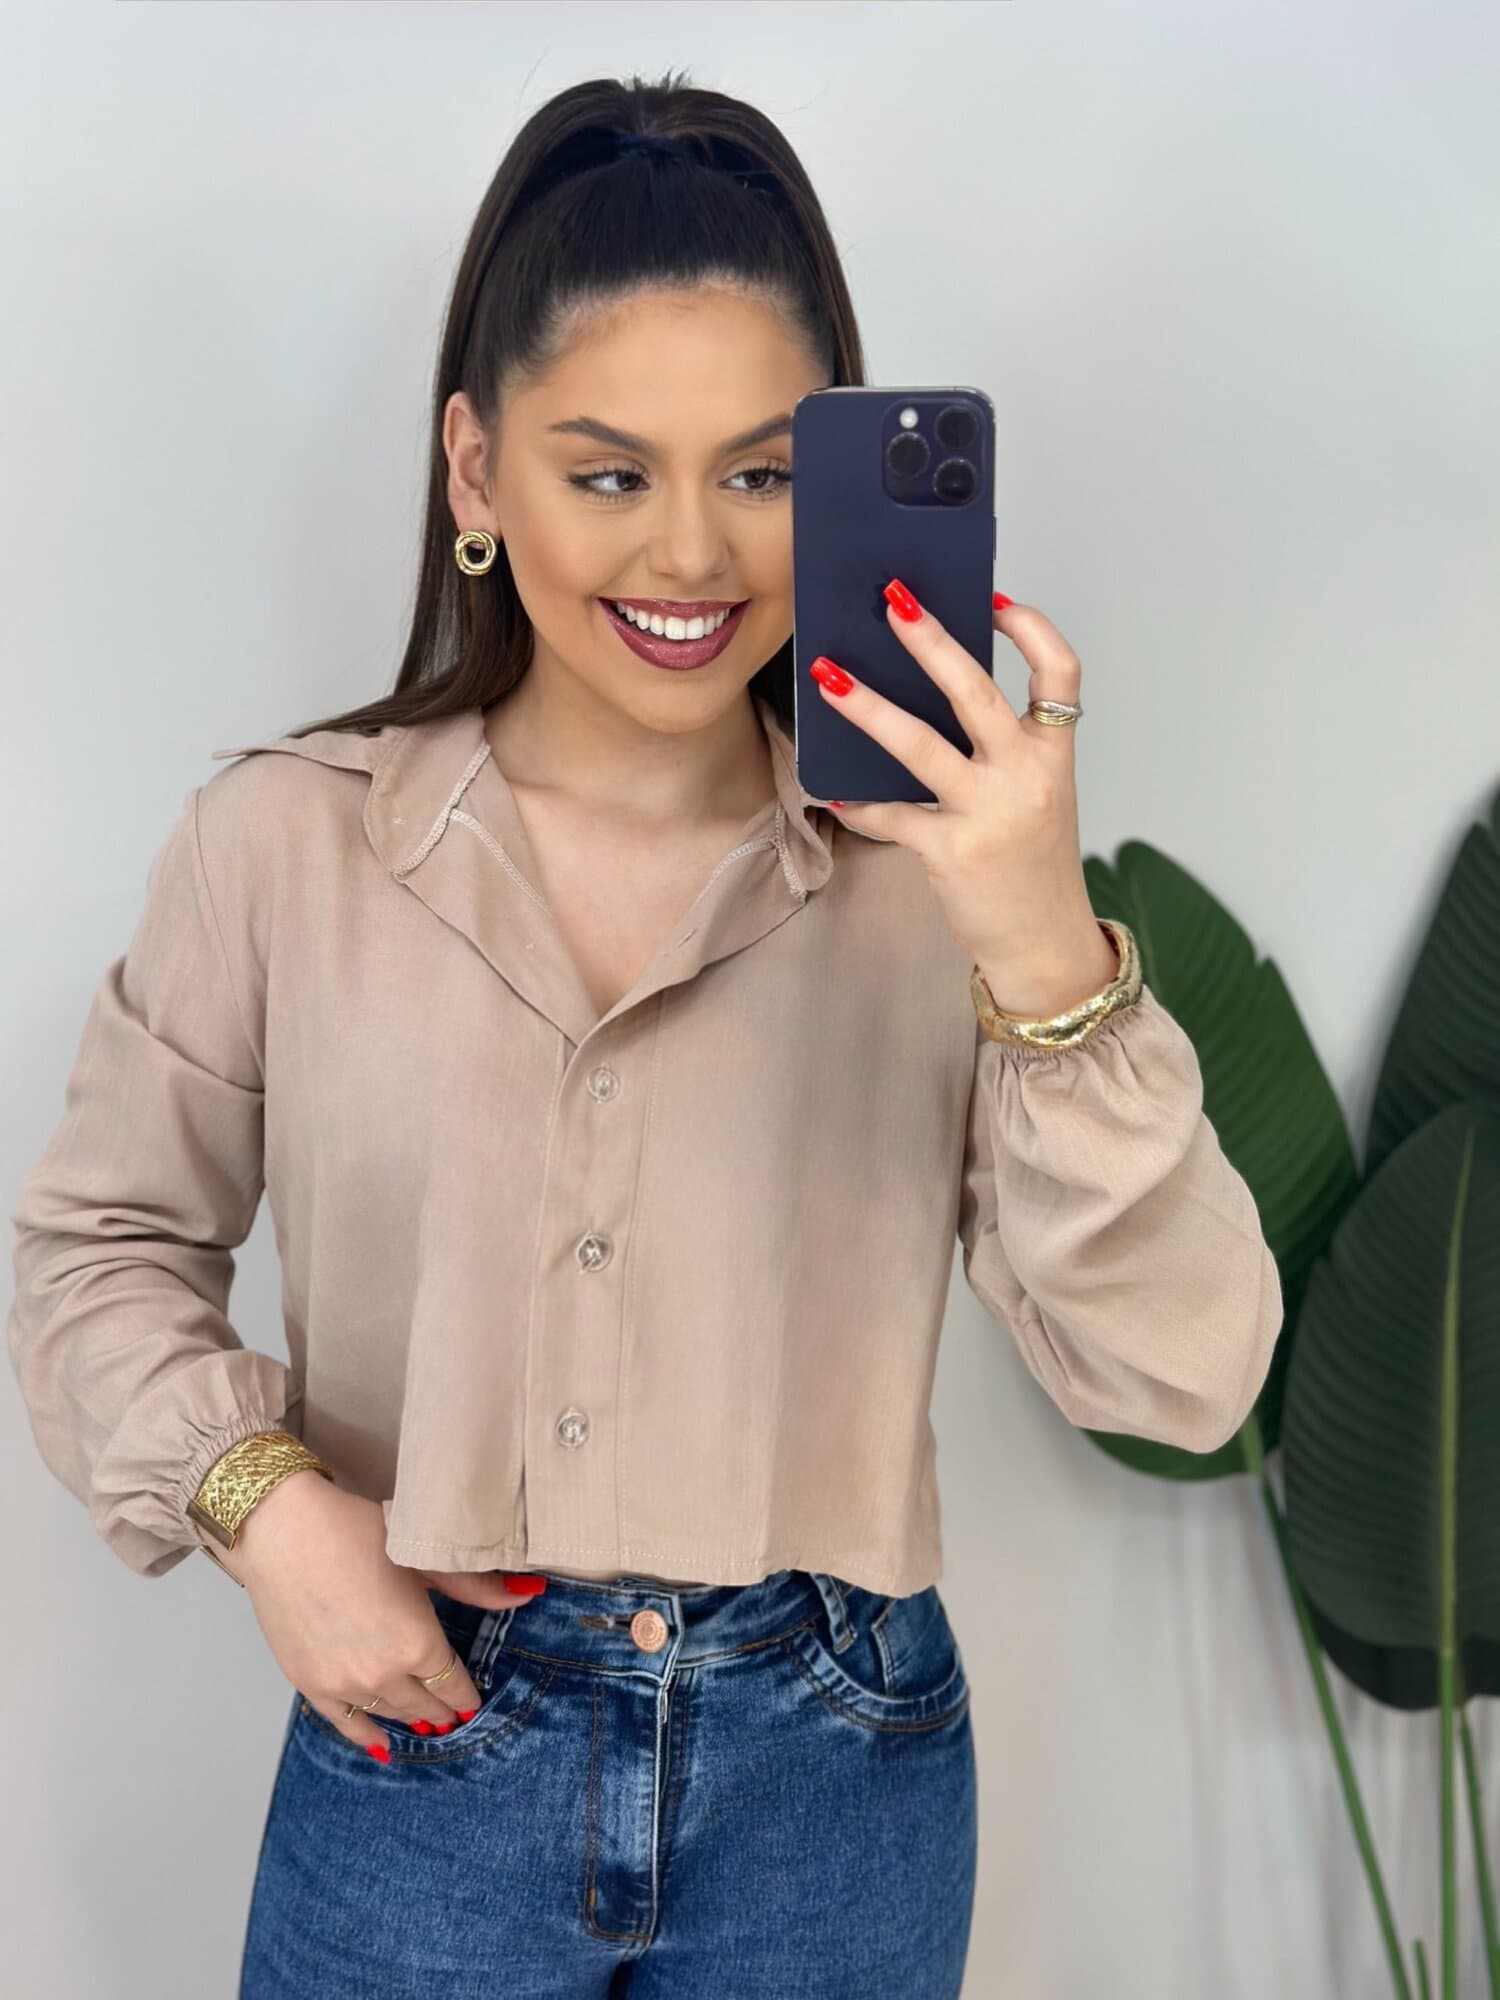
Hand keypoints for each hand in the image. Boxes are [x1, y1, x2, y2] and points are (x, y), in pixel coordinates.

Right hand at [226, 1471, 542, 1760]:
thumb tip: (530, 1593)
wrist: (285, 1531)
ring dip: (408, 1718)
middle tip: (451, 1714)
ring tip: (424, 1722)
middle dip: (440, 1708)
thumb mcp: (423, 1556)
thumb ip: (476, 1584)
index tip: (473, 1701)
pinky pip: (345, 1724)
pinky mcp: (308, 1683)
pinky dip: (366, 1736)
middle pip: (422, 1704)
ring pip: (387, 1713)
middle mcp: (382, 1674)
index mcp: (417, 1643)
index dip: (465, 1694)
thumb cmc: (357, 1532)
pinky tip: (381, 1746)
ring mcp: (342, 1684)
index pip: (452, 1684)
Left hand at [810, 582, 1119, 1017]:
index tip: (994, 600)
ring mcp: (988, 814)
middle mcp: (1027, 777)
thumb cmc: (1032, 863)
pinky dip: (860, 802)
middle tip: (892, 601)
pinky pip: (891, 816)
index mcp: (1054, 755)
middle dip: (931, 641)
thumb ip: (999, 749)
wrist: (1044, 942)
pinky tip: (833, 790)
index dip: (1031, 629)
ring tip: (828, 676)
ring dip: (869, 706)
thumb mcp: (1036, 795)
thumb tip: (930, 692)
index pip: (1061, 673)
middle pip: (976, 692)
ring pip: (920, 746)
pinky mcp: (950, 852)